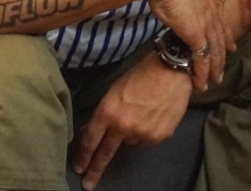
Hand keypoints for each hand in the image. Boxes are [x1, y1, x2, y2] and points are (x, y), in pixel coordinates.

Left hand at [72, 54, 193, 189]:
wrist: (172, 70)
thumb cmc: (140, 75)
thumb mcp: (114, 91)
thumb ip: (104, 113)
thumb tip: (93, 131)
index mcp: (107, 112)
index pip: (90, 140)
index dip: (83, 156)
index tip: (79, 168)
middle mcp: (122, 126)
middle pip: (105, 153)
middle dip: (95, 170)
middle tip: (87, 185)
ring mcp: (141, 134)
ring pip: (130, 141)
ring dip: (130, 134)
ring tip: (141, 113)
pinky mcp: (158, 137)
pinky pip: (146, 140)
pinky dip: (147, 131)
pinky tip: (154, 116)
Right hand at [142, 0, 234, 90]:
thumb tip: (175, 1)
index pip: (222, 22)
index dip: (227, 37)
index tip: (232, 47)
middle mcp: (212, 13)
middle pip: (221, 41)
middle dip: (222, 58)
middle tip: (222, 72)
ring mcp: (206, 24)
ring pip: (215, 53)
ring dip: (214, 69)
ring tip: (214, 82)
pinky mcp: (196, 35)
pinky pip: (202, 59)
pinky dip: (201, 73)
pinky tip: (200, 82)